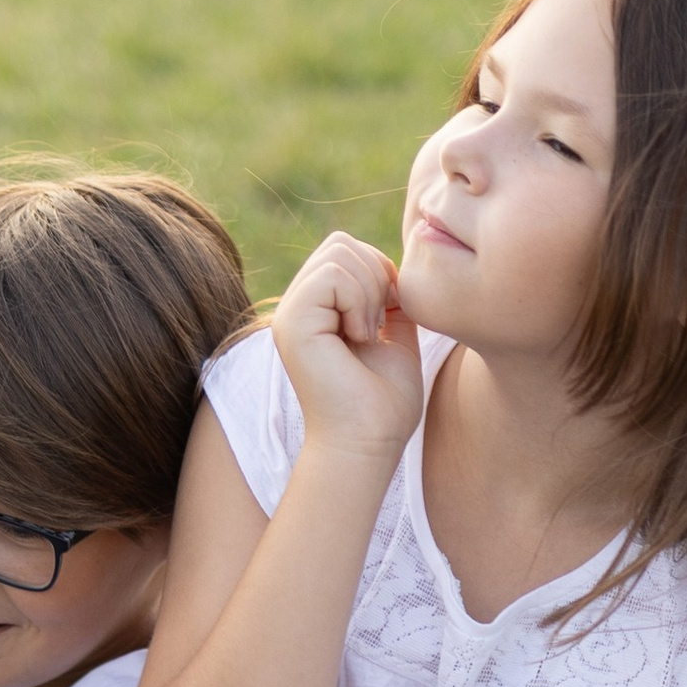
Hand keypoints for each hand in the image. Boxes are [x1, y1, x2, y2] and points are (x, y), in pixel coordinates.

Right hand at [272, 230, 423, 467]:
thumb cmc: (384, 404)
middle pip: (341, 243)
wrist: (369, 442)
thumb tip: (394, 268)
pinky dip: (359, 300)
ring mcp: (290, 314)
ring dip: (369, 290)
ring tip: (367, 333)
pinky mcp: (292, 323)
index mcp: (317, 310)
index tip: (387, 319)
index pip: (347, 249)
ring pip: (339, 252)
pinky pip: (333, 274)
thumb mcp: (396, 337)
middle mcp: (297, 308)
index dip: (380, 271)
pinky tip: (359, 337)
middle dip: (376, 275)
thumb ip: (390, 301)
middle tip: (378, 325)